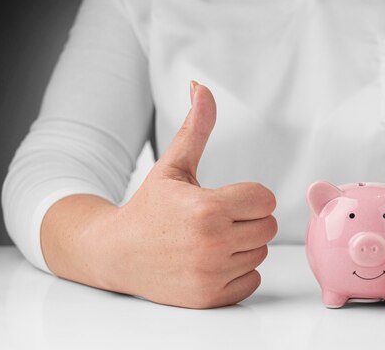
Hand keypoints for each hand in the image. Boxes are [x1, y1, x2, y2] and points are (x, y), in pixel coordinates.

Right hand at [101, 82, 276, 307]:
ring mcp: (211, 274)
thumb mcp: (172, 165)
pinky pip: (252, 280)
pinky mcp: (210, 298)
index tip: (227, 199)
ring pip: (260, 253)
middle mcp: (212, 243)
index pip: (266, 200)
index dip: (249, 197)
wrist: (116, 253)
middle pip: (268, 228)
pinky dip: (237, 272)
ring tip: (210, 241)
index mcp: (207, 208)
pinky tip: (211, 262)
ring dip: (242, 246)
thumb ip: (196, 128)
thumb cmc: (149, 208)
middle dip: (248, 220)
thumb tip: (201, 87)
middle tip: (217, 220)